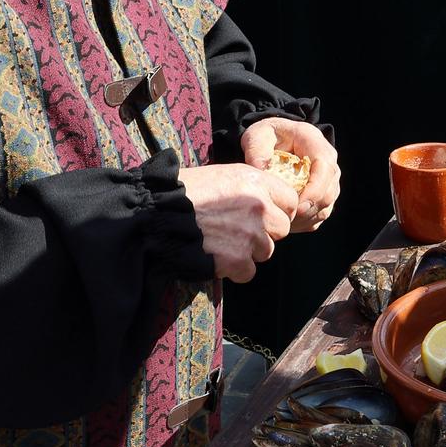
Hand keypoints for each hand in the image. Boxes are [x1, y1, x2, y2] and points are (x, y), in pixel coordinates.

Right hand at [176, 162, 298, 281]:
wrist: (156, 213)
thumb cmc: (185, 192)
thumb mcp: (223, 174)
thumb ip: (252, 187)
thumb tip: (269, 200)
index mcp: (256, 182)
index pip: (290, 201)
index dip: (278, 210)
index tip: (264, 215)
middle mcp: (259, 207)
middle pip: (282, 229)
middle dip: (265, 233)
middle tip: (240, 231)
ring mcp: (250, 235)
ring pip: (266, 251)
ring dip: (248, 251)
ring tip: (223, 242)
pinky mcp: (237, 259)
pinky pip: (248, 272)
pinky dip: (234, 270)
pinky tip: (217, 257)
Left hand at [239, 117, 341, 230]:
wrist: (273, 140)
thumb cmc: (266, 136)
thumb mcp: (257, 135)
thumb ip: (257, 149)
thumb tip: (259, 170)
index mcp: (314, 143)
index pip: (325, 168)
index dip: (314, 191)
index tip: (295, 206)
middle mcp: (328, 161)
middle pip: (329, 191)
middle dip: (309, 209)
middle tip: (284, 218)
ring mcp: (328, 179)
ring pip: (327, 206)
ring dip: (306, 218)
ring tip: (282, 220)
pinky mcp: (324, 194)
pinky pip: (320, 214)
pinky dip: (305, 222)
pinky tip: (286, 220)